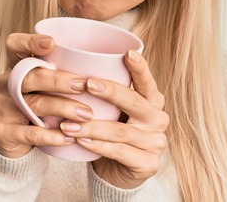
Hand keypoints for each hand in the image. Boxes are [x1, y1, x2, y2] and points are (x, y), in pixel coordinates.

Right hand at [0, 33, 93, 157]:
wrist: (16, 141)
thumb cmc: (40, 105)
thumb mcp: (46, 87)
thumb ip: (64, 71)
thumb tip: (113, 58)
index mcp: (14, 66)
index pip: (14, 45)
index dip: (30, 42)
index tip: (52, 42)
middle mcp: (4, 84)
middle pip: (29, 77)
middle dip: (57, 80)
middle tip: (82, 84)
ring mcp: (0, 108)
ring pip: (33, 104)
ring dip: (62, 108)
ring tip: (86, 114)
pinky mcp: (2, 132)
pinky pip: (29, 133)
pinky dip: (51, 135)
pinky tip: (69, 136)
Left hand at [59, 50, 169, 188]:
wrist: (116, 172)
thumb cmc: (111, 133)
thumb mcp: (112, 110)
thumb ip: (105, 92)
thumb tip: (74, 64)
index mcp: (153, 101)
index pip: (147, 82)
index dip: (140, 68)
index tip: (128, 54)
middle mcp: (158, 119)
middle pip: (134, 102)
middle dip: (110, 91)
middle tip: (87, 83)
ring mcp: (156, 143)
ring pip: (120, 131)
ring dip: (92, 126)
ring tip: (68, 123)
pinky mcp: (148, 164)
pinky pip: (119, 152)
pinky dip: (97, 146)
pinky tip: (81, 141)